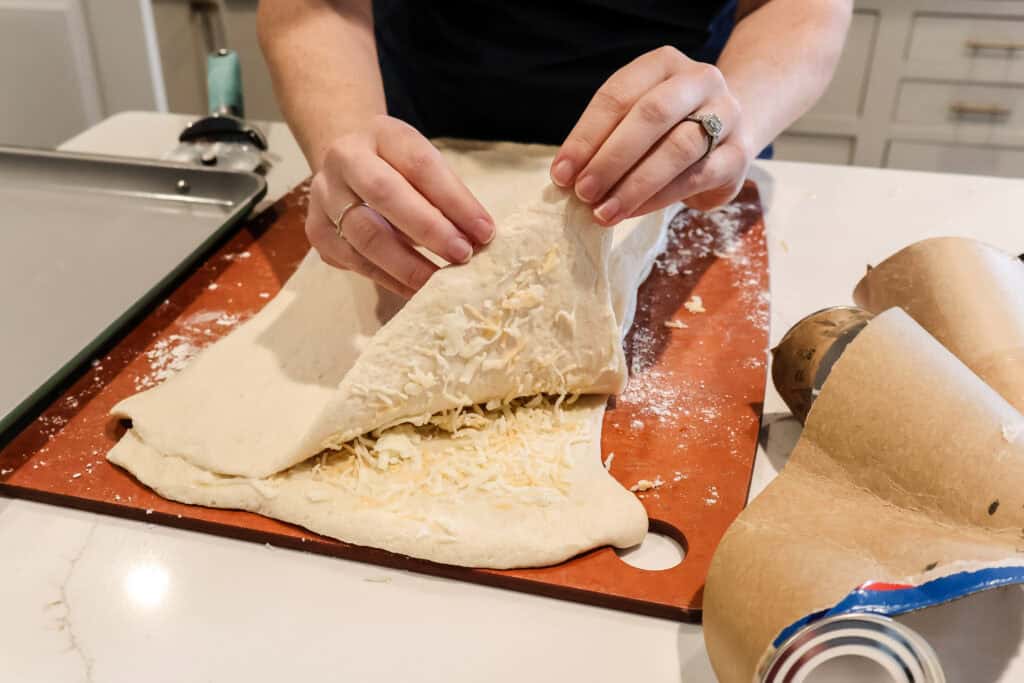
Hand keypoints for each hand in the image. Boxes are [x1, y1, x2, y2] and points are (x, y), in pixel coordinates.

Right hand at [305, 115, 494, 296]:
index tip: (484, 230)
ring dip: (408, 264)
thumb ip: (445, 195)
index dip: (455, 200)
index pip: (420, 164)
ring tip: (440, 282)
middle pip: (385, 194)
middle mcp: (345, 159)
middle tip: (463, 255)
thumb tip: (478, 238)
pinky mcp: (317, 231)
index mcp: (380, 134)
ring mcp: (325, 196)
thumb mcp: (421, 163)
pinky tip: (416, 290)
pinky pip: (355, 261)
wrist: (344, 162)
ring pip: (365, 234)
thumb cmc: (396, 167)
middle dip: (429, 229)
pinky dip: (390, 279)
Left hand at [550, 46, 752, 223]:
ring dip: (634, 184)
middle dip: (611, 158)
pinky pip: (695, 177)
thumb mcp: (636, 119)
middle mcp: (699, 81)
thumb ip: (606, 139)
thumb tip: (568, 178)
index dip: (586, 136)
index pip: (617, 95)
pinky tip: (631, 211)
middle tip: (583, 192)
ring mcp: (725, 115)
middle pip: (651, 115)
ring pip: (677, 148)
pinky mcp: (737, 155)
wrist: (731, 132)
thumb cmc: (669, 127)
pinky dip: (658, 198)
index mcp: (664, 64)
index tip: (562, 173)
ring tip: (604, 211)